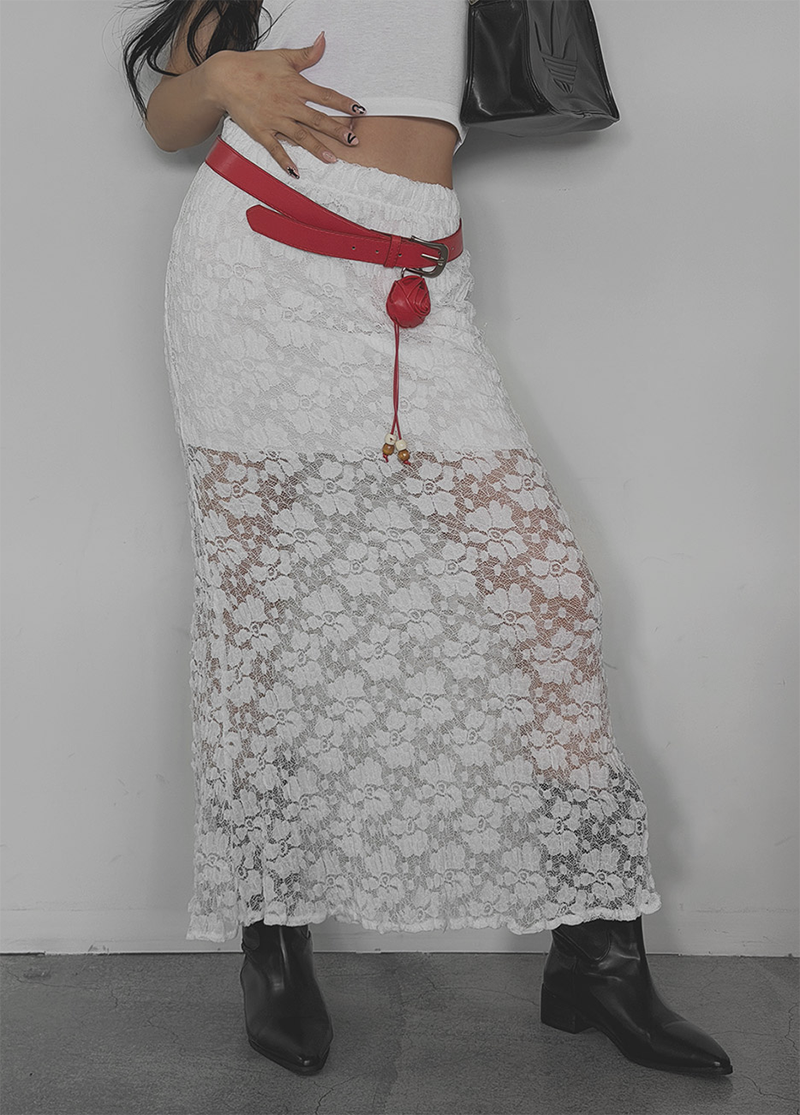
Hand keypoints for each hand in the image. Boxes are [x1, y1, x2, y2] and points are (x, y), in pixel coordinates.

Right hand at [210, 31, 365, 175]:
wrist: (225, 77)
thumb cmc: (254, 66)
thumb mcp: (283, 56)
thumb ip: (306, 54)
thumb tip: (323, 41)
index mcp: (296, 86)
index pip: (325, 96)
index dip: (343, 103)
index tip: (360, 111)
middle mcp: (288, 105)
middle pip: (317, 120)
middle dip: (337, 131)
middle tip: (353, 141)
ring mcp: (275, 120)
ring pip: (301, 136)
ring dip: (317, 149)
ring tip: (333, 159)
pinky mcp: (261, 131)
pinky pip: (275, 149)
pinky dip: (285, 161)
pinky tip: (296, 172)